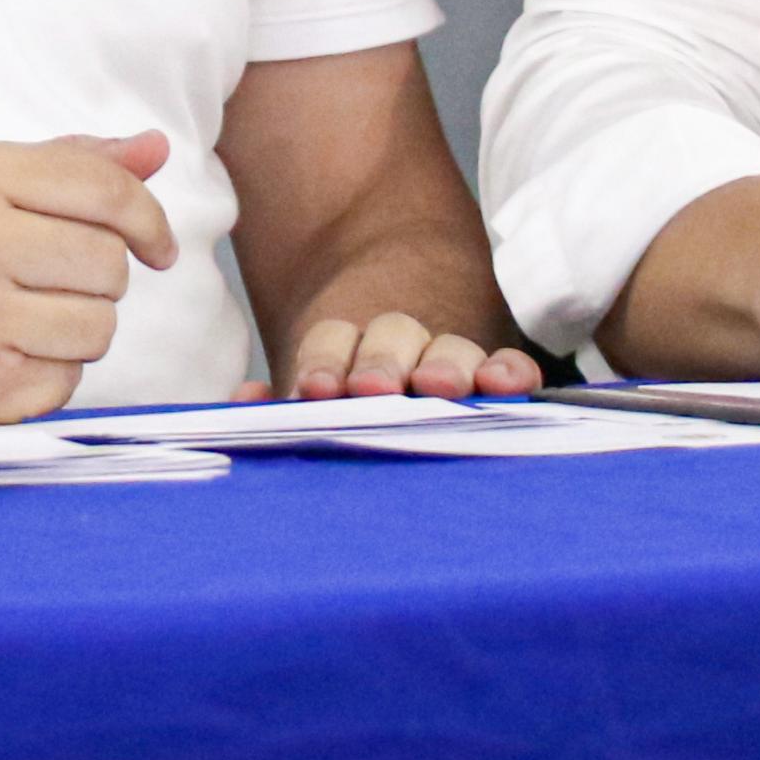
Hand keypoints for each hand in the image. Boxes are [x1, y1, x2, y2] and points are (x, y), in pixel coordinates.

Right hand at [0, 130, 180, 429]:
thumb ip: (61, 163)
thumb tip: (155, 149)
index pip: (104, 189)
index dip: (147, 218)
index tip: (154, 245)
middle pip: (109, 263)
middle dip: (98, 275)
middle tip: (51, 281)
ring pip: (100, 327)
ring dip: (78, 326)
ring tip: (24, 318)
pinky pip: (68, 383)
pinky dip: (49, 373)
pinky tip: (3, 356)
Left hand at [277, 313, 546, 400]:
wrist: (394, 391)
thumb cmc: (341, 421)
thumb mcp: (308, 409)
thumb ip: (278, 407)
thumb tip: (248, 398)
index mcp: (346, 355)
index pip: (334, 340)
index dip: (324, 361)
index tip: (316, 389)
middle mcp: (401, 353)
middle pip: (392, 337)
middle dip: (382, 362)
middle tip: (373, 387)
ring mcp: (451, 365)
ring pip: (449, 351)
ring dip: (444, 364)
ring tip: (438, 384)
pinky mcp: (495, 382)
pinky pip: (510, 369)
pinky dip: (510, 370)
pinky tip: (505, 382)